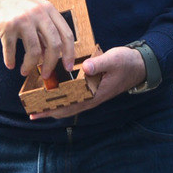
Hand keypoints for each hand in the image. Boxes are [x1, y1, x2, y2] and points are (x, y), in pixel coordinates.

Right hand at [0, 0, 75, 81]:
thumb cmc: (12, 9)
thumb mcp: (33, 14)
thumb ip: (44, 32)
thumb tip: (51, 57)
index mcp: (48, 9)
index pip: (66, 34)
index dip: (70, 53)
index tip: (68, 67)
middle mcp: (38, 12)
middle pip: (54, 44)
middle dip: (51, 64)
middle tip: (47, 75)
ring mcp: (22, 19)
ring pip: (34, 51)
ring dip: (30, 66)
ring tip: (24, 71)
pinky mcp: (6, 26)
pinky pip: (11, 50)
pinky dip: (10, 60)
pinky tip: (10, 64)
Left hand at [28, 45, 146, 119]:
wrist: (140, 66)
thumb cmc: (126, 63)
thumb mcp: (113, 60)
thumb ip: (99, 64)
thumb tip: (86, 68)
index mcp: (94, 94)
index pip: (69, 105)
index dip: (52, 108)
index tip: (37, 109)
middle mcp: (91, 99)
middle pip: (66, 109)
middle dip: (49, 111)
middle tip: (31, 112)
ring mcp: (91, 96)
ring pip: (69, 106)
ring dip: (54, 107)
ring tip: (38, 107)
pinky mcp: (92, 91)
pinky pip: (74, 99)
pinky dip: (62, 99)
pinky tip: (54, 95)